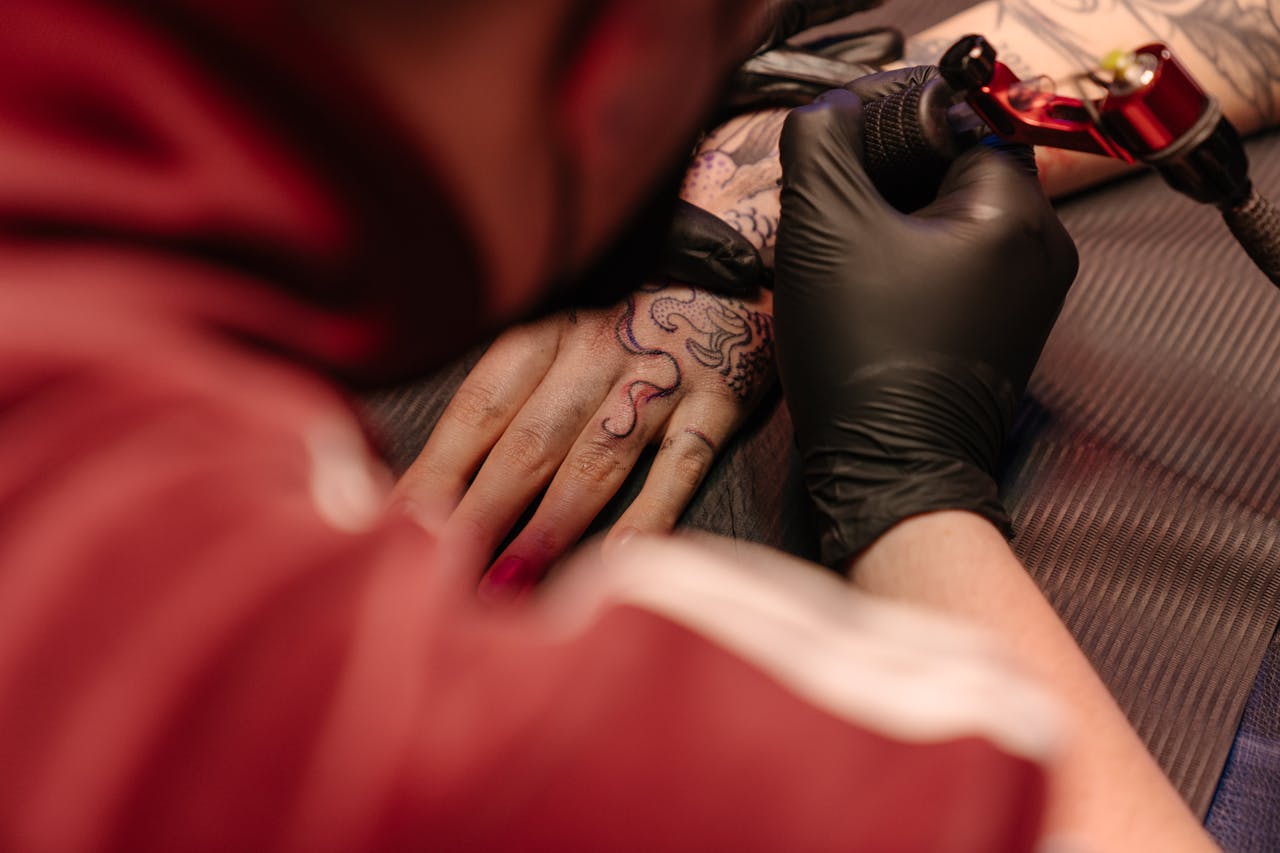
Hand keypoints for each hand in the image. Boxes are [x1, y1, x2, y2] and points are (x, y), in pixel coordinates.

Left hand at [397, 283, 774, 599]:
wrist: (729, 263)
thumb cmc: (624, 321)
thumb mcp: (559, 338)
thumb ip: (508, 402)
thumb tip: (430, 486)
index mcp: (541, 335)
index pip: (475, 412)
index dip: (435, 474)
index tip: (392, 531)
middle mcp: (592, 352)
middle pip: (526, 442)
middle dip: (478, 515)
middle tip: (437, 579)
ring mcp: (656, 376)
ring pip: (596, 456)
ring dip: (550, 523)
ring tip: (511, 583)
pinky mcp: (717, 399)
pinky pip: (681, 462)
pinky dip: (652, 511)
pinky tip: (619, 560)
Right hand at [774, 71, 1077, 567]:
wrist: (892, 473)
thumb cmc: (864, 356)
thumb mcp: (821, 229)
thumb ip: (820, 144)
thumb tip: (828, 115)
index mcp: (1015, 211)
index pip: (956, 124)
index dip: (889, 136)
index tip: (841, 172)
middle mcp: (1043, 249)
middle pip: (955, 172)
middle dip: (887, 187)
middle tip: (836, 222)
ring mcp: (1031, 297)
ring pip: (952, 223)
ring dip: (894, 230)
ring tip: (847, 266)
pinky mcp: (1007, 334)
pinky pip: (959, 270)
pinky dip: (913, 270)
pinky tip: (869, 300)